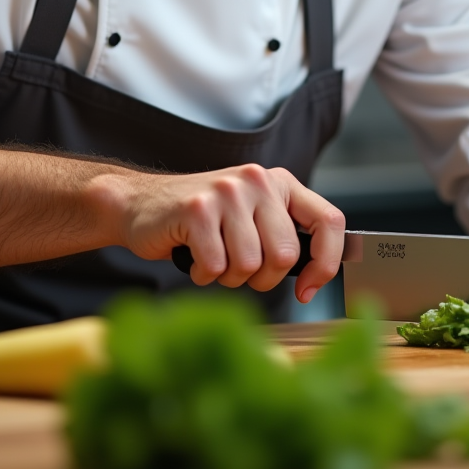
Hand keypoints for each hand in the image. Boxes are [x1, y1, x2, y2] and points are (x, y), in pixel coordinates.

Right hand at [113, 164, 345, 303]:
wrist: (139, 204)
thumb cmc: (201, 221)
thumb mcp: (251, 216)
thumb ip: (283, 234)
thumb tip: (317, 276)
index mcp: (278, 182)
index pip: (329, 220)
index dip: (326, 262)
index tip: (309, 289)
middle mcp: (257, 180)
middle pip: (284, 255)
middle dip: (262, 278)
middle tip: (237, 268)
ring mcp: (226, 192)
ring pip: (249, 265)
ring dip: (228, 277)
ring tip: (212, 257)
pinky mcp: (197, 208)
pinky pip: (215, 266)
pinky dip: (203, 274)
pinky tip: (192, 255)